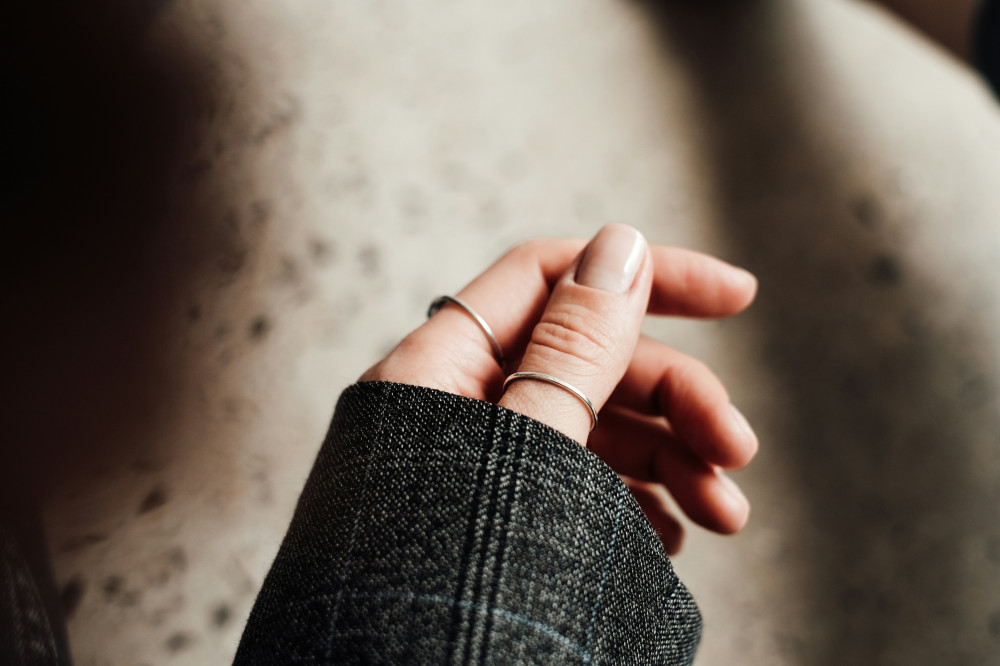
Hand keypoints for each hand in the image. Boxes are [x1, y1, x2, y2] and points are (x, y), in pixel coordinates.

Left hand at [361, 224, 757, 553]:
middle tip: (737, 457)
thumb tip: (623, 245)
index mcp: (440, 366)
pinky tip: (669, 540)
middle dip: (675, 403)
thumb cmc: (441, 581)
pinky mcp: (504, 517)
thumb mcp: (523, 451)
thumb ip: (572, 350)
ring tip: (723, 519)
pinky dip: (634, 505)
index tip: (739, 297)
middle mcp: (463, 404)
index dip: (647, 275)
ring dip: (670, 462)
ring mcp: (485, 463)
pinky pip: (580, 486)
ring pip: (595, 429)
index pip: (554, 278)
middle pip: (590, 361)